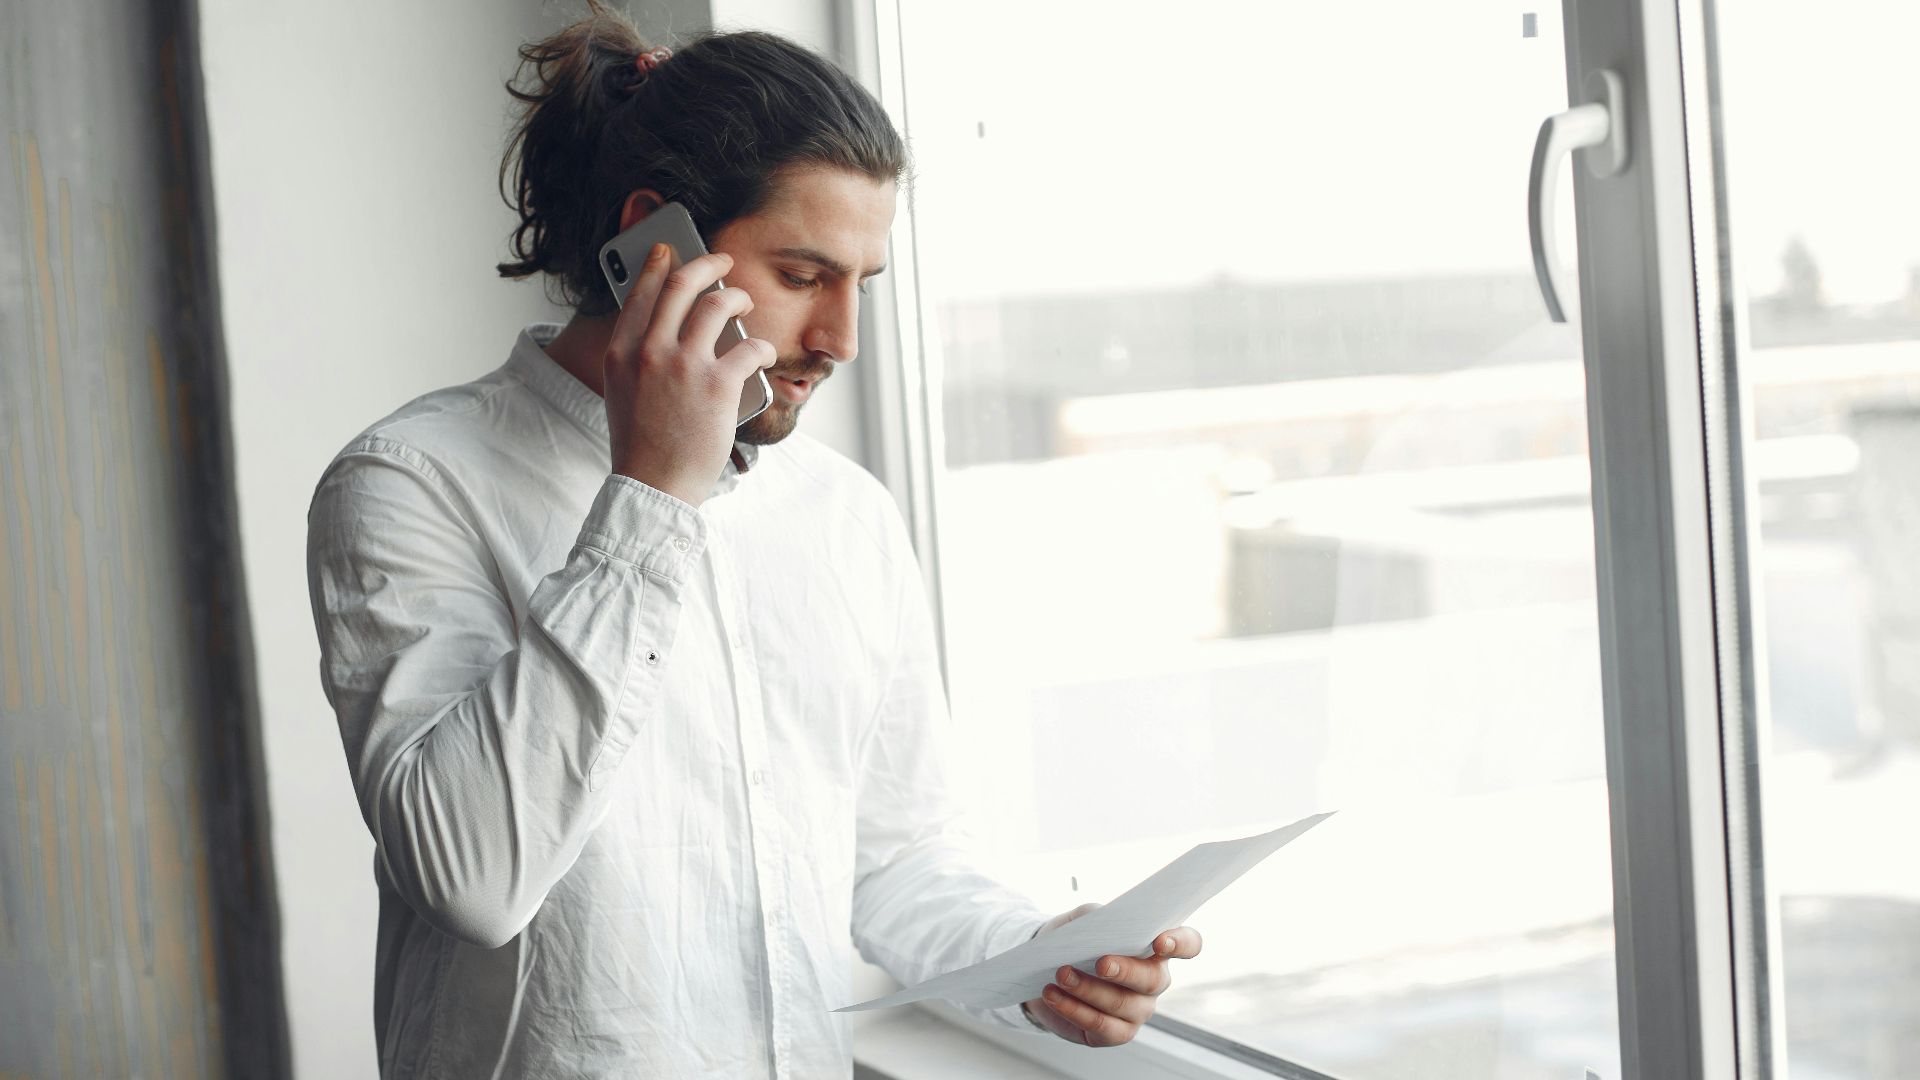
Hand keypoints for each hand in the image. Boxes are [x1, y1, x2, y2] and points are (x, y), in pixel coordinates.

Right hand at [604, 243, 776, 505]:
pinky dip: (762, 347)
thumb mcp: (623, 393)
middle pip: (682, 285)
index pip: (640, 292)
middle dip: (707, 263)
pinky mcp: (718, 384)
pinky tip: (764, 354)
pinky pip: (750, 346)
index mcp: (621, 352)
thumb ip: (638, 358)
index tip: (671, 250)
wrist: (654, 486)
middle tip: (723, 261)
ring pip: (718, 305)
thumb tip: (667, 329)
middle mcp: (649, 351)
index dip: (659, 265)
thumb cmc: (643, 445)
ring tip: (744, 304)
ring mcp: (684, 365)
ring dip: (737, 298)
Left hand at [1020, 902, 1203, 1047]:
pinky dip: (1074, 1009)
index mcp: (1156, 949)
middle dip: (1125, 971)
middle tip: (1100, 963)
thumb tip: (1103, 923)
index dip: (1181, 943)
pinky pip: (1101, 1025)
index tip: (1160, 941)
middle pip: (1153, 979)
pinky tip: (1053, 995)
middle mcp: (1154, 981)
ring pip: (1121, 1004)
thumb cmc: (1075, 941)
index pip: (1188, 944)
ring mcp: (1138, 1010)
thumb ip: (1097, 917)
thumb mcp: (1083, 920)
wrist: (1045, 970)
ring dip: (1088, 989)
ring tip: (1061, 975)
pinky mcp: (1116, 1033)